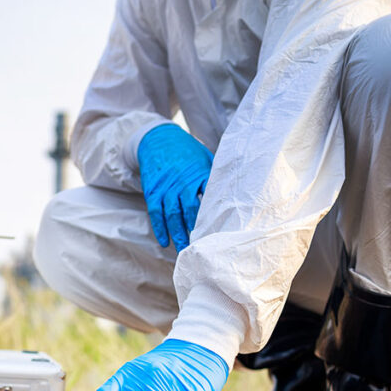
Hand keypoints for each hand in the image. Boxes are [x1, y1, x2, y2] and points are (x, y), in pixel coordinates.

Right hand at [137, 123, 212, 251]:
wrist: (158, 139)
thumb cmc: (187, 151)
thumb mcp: (206, 157)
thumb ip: (217, 174)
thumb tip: (237, 190)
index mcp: (200, 174)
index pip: (209, 199)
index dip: (213, 217)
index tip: (220, 234)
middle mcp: (182, 182)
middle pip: (190, 211)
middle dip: (195, 232)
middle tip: (202, 250)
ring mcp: (166, 188)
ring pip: (172, 215)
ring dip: (178, 234)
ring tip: (184, 251)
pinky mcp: (152, 192)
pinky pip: (155, 213)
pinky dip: (160, 228)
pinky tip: (165, 242)